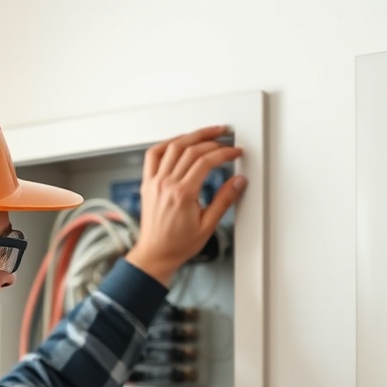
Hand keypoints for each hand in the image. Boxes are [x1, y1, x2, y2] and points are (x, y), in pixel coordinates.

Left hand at [125, 125, 246, 283]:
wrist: (155, 254)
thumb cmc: (178, 245)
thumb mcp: (208, 225)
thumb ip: (224, 200)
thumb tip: (238, 182)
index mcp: (182, 194)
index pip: (206, 161)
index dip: (224, 152)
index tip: (235, 151)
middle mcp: (166, 184)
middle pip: (190, 150)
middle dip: (211, 139)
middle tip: (225, 136)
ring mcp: (154, 182)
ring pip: (172, 147)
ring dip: (191, 136)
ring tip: (206, 132)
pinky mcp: (147, 183)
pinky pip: (153, 155)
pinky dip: (166, 143)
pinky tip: (178, 141)